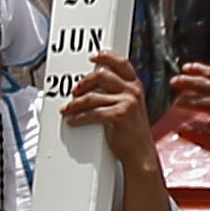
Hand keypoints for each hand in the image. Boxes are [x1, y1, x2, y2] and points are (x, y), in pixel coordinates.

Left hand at [62, 50, 156, 167]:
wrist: (141, 153)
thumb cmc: (132, 132)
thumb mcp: (131, 107)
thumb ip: (120, 93)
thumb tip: (94, 86)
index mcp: (136, 86)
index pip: (121, 63)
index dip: (106, 56)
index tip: (93, 57)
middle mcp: (133, 91)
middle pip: (102, 75)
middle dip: (84, 82)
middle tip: (74, 91)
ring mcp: (127, 102)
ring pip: (92, 96)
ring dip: (75, 104)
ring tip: (68, 109)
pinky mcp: (119, 115)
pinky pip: (92, 113)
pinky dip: (79, 117)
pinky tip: (73, 120)